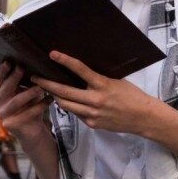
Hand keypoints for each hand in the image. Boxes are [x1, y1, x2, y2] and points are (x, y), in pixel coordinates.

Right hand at [0, 62, 51, 141]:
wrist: (33, 131)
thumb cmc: (30, 105)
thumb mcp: (27, 91)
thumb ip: (24, 81)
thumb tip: (32, 63)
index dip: (3, 70)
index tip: (9, 61)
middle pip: (6, 88)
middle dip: (15, 78)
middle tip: (23, 69)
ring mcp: (2, 115)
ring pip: (16, 101)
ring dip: (30, 93)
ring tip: (42, 88)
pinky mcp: (11, 125)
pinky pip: (27, 113)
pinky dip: (40, 106)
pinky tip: (50, 100)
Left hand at [31, 51, 163, 134]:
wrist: (143, 117)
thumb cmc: (131, 94)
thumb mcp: (115, 81)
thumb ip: (97, 78)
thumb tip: (79, 71)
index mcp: (103, 84)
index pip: (80, 70)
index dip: (65, 61)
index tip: (51, 54)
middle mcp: (95, 99)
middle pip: (64, 92)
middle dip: (46, 84)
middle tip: (34, 77)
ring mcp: (93, 114)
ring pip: (65, 105)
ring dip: (54, 96)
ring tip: (45, 89)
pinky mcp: (92, 124)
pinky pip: (76, 114)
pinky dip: (70, 107)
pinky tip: (66, 101)